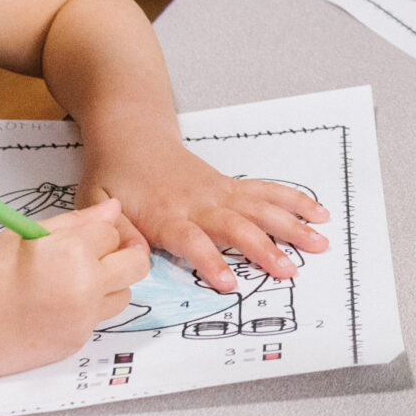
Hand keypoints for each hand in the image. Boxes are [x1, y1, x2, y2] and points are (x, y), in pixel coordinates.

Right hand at [0, 199, 149, 378]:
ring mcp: (83, 318)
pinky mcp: (76, 342)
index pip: (113, 231)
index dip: (96, 232)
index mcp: (74, 251)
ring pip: (123, 294)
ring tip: (70, 283)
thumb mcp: (25, 234)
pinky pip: (97, 319)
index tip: (78, 237)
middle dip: (122, 256)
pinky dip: (86, 311)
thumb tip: (113, 210)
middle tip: (96, 257)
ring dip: (108, 285)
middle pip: (136, 264)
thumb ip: (76, 222)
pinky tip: (54, 306)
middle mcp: (86, 286)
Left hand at [80, 135, 329, 293]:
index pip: (192, 239)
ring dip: (291, 225)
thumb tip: (135, 255)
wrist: (132, 133)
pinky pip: (267, 193)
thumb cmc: (113, 173)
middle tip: (289, 270)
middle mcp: (200, 202)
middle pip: (237, 225)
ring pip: (261, 208)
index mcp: (166, 213)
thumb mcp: (97, 201)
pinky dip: (293, 201)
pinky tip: (316, 212)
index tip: (229, 282)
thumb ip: (115, 230)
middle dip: (265, 248)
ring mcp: (219, 192)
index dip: (211, 260)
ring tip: (319, 242)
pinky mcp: (230, 186)